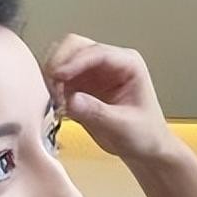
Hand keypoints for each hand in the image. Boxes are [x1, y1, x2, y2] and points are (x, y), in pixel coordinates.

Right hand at [44, 35, 173, 162]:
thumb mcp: (123, 126)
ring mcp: (92, 72)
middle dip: (59, 62)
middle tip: (51, 85)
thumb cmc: (145, 135)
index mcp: (128, 63)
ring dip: (52, 75)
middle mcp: (108, 63)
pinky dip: (51, 87)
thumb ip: (97, 112)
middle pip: (75, 46)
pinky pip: (58, 78)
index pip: (97, 52)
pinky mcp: (80, 86)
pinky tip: (55, 104)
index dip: (74, 61)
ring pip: (62, 59)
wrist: (145, 149)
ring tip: (54, 98)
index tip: (57, 75)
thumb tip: (70, 99)